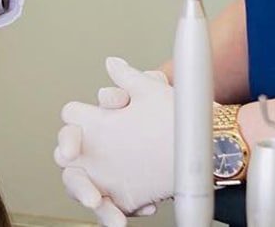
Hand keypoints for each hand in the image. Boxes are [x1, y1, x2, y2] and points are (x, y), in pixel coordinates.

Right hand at [54, 58, 173, 221]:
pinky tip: (143, 207)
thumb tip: (112, 63)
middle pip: (70, 166)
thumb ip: (131, 80)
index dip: (69, 137)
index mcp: (97, 123)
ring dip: (94, 202)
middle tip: (89, 193)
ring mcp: (107, 175)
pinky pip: (112, 209)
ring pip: (86, 190)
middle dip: (76, 181)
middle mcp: (96, 150)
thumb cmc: (173, 116)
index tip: (74, 148)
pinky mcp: (123, 197)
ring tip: (108, 211)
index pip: (71, 126)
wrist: (204, 142)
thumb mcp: (154, 95)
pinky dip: (119, 213)